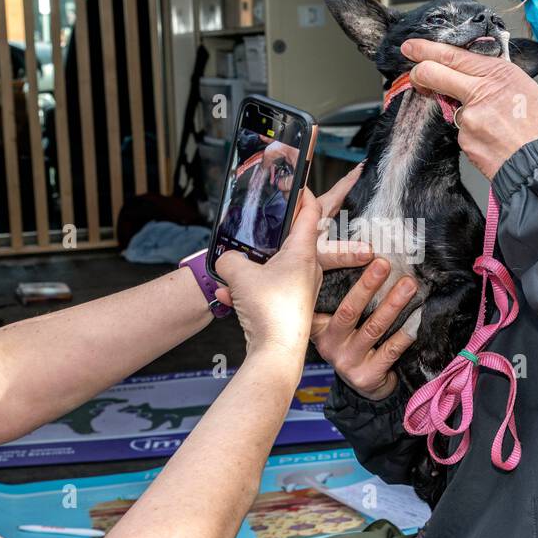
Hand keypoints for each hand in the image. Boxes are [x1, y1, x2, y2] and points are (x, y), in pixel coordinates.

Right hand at [213, 189, 322, 358]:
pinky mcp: (289, 307)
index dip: (303, 194)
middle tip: (259, 227)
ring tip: (229, 281)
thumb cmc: (269, 311)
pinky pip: (265, 291)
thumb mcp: (239, 274)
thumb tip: (227, 260)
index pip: (310, 212)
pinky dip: (247, 293)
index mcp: (303, 252)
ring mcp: (299, 289)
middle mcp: (307, 269)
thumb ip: (229, 258)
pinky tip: (228, 300)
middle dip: (269, 236)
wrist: (276, 354)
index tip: (296, 184)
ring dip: (249, 272)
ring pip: (272, 269)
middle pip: (291, 240)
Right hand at [310, 259, 417, 400]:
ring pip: (373, 328)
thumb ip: (344, 296)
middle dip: (368, 285)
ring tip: (409, 285)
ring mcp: (346, 362)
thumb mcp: (342, 321)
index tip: (358, 256)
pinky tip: (415, 319)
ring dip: (393, 304)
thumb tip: (369, 257)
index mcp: (319, 325)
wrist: (364, 383)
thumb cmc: (355, 341)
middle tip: (384, 264)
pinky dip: (404, 334)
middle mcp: (329, 344)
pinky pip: (389, 351)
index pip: (325, 297)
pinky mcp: (365, 376)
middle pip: (349, 310)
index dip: (340, 278)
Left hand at [403, 38, 537, 179]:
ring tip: (496, 126)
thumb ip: (494, 78)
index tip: (412, 47)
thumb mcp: (523, 86)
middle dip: (419, 74)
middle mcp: (479, 92)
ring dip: (466, 115)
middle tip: (417, 76)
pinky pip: (463, 133)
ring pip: (453, 110)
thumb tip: (474, 75)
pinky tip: (494, 141)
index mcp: (496, 73)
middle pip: (432, 75)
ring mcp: (469, 118)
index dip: (425, 49)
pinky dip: (474, 136)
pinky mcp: (465, 141)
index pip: (451, 55)